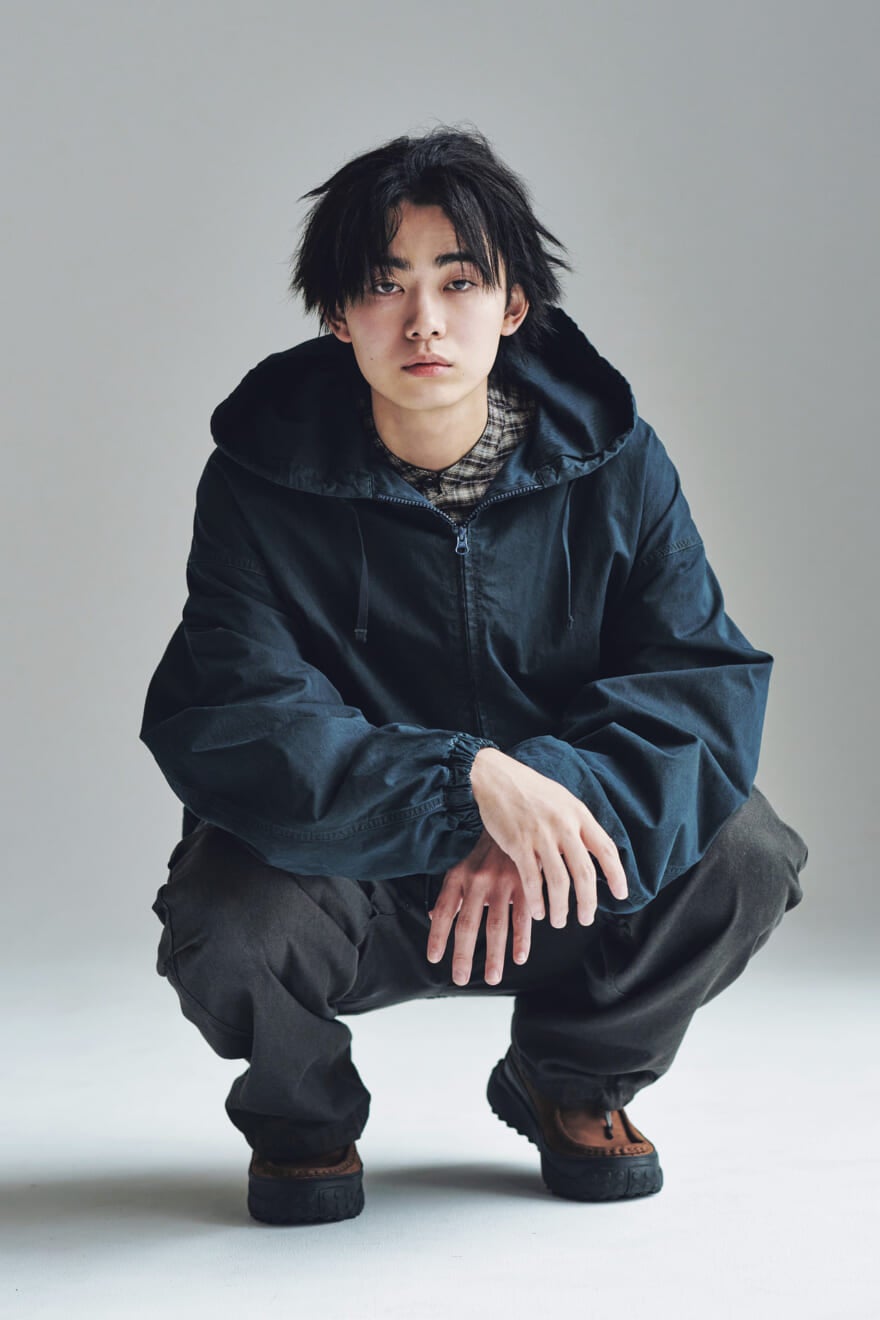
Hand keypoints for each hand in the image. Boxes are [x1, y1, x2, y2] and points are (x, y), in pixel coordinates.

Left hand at [426, 829, 532, 985]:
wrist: (514, 815)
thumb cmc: (484, 845)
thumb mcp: (462, 863)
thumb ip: (451, 893)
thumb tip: (432, 916)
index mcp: (459, 875)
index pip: (444, 911)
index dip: (438, 936)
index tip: (434, 958)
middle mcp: (478, 881)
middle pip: (468, 924)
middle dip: (463, 955)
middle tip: (460, 978)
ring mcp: (503, 882)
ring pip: (496, 925)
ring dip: (495, 955)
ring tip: (492, 978)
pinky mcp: (526, 883)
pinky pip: (523, 916)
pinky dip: (522, 939)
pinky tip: (519, 957)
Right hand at [468, 747, 628, 926]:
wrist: (493, 776)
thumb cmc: (527, 788)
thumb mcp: (561, 798)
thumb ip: (576, 822)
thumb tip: (591, 847)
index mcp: (578, 813)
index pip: (605, 849)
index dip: (617, 875)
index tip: (621, 895)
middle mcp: (564, 825)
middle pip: (585, 872)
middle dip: (588, 901)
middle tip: (587, 919)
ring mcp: (541, 835)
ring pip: (559, 881)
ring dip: (561, 907)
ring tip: (559, 921)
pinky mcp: (518, 843)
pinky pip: (532, 880)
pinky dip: (536, 900)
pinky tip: (537, 911)